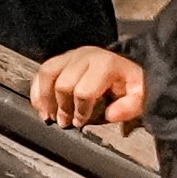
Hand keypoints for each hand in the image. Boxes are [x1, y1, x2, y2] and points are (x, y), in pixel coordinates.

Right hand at [29, 44, 146, 130]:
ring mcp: (71, 55)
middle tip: (64, 122)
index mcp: (104, 65)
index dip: (80, 111)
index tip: (80, 122)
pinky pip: (42, 70)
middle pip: (62, 84)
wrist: (126, 66)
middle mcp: (85, 56)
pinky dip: (37, 89)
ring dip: (43, 97)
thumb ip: (129, 106)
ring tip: (47, 115)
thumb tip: (111, 115)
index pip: (83, 91)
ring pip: (47, 73)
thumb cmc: (130, 82)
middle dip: (61, 107)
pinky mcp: (62, 58)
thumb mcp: (139, 95)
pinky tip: (39, 104)